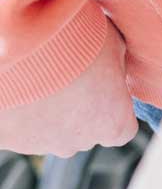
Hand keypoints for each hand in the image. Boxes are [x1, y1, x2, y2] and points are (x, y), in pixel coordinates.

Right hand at [0, 23, 136, 155]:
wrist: (23, 49)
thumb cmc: (76, 44)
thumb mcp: (115, 46)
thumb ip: (118, 67)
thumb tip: (114, 69)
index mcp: (111, 123)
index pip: (121, 131)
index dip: (114, 111)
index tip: (107, 92)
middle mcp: (78, 142)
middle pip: (85, 132)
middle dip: (81, 110)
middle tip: (71, 80)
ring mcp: (43, 144)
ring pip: (53, 132)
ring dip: (50, 112)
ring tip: (44, 80)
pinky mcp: (12, 140)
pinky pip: (23, 129)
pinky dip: (23, 113)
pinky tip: (23, 89)